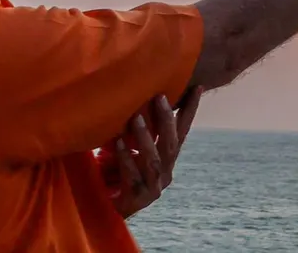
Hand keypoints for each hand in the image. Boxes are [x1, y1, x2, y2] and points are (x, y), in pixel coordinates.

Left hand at [105, 87, 203, 218]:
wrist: (101, 211)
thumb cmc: (111, 174)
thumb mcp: (125, 148)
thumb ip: (132, 131)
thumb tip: (131, 98)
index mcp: (165, 160)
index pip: (181, 132)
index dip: (189, 111)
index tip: (197, 87)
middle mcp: (164, 174)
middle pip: (171, 144)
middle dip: (166, 119)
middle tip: (159, 96)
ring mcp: (153, 188)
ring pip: (154, 160)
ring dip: (145, 138)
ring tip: (134, 118)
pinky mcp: (136, 200)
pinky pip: (132, 176)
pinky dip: (126, 158)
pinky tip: (118, 143)